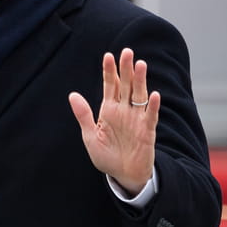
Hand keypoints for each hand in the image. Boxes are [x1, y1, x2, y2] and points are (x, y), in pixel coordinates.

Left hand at [68, 47, 158, 194]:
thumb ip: (84, 115)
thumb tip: (72, 94)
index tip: (108, 55)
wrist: (123, 175)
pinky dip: (152, 107)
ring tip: (140, 64)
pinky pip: (150, 117)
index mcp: (109, 110)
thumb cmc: (106, 156)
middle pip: (126, 86)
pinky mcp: (147, 132)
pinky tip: (154, 95)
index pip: (110, 86)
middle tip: (127, 51)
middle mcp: (124, 111)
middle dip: (126, 69)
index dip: (109, 71)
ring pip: (140, 96)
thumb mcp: (90, 135)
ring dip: (140, 81)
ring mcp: (137, 120)